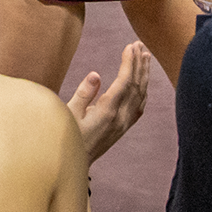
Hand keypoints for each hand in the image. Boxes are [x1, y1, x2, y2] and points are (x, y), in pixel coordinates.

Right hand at [67, 42, 151, 163]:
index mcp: (106, 112)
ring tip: (145, 56)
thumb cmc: (65, 139)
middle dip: (138, 63)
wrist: (73, 166)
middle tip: (139, 44)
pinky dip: (143, 91)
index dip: (129, 62)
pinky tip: (143, 82)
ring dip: (143, 75)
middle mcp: (119, 118)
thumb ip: (83, 94)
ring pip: (140, 96)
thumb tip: (96, 74)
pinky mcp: (122, 129)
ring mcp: (123, 124)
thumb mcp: (68, 114)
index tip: (129, 46)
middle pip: (136, 86)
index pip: (124, 82)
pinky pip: (139, 107)